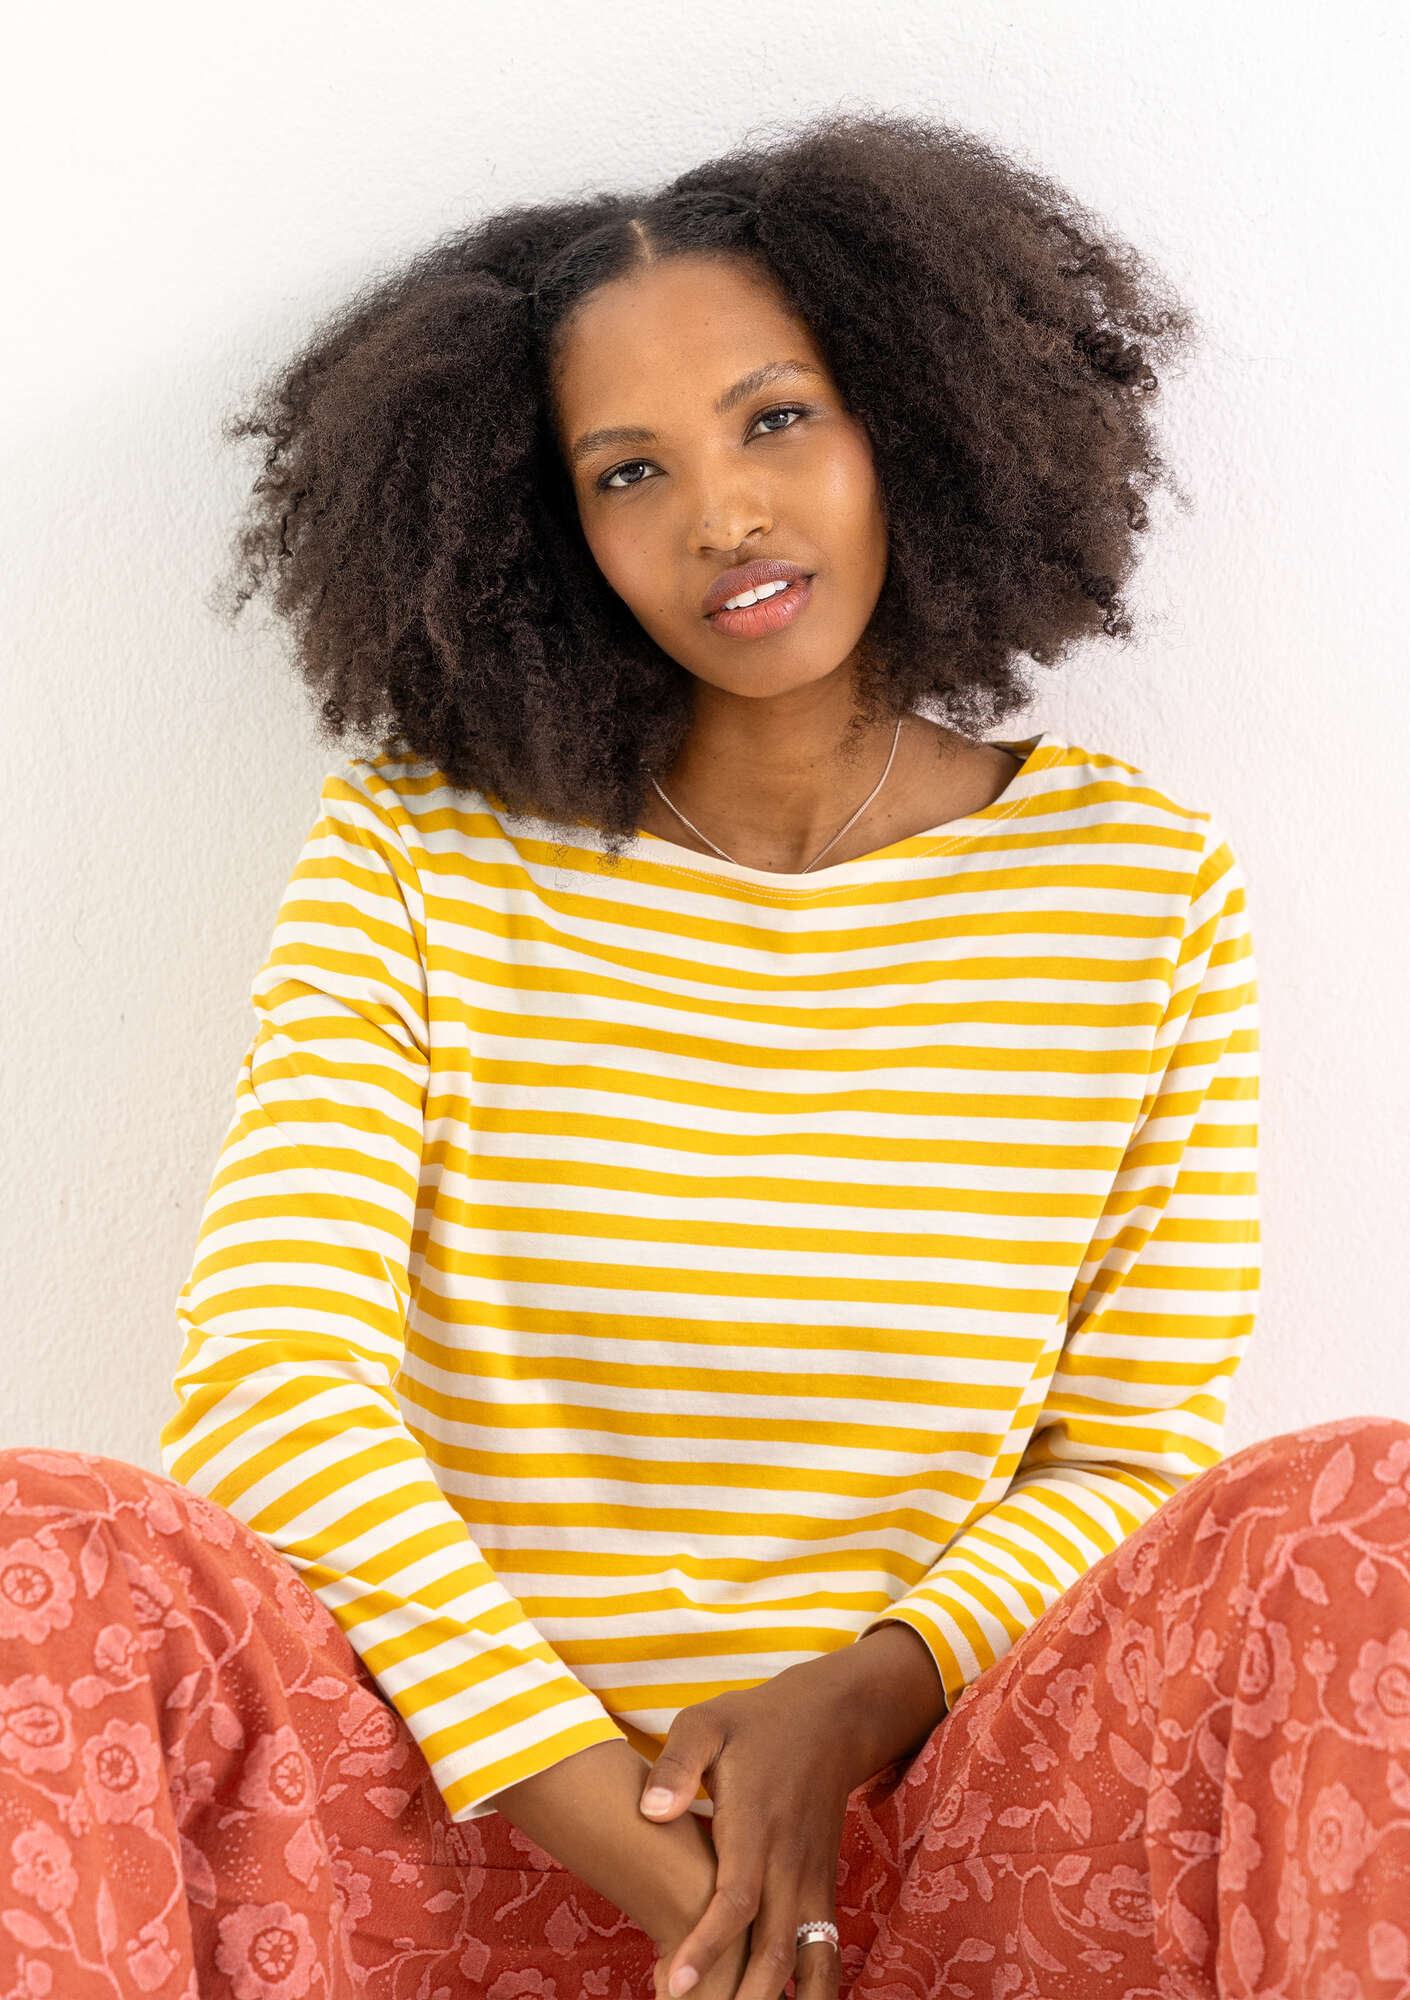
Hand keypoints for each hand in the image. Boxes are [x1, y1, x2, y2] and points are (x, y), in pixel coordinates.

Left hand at [637, 1669, 862, 1999]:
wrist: (829, 1720)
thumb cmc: (754, 1723)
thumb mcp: (707, 1723)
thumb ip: (678, 1765)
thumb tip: (651, 1810)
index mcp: (756, 1824)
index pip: (736, 1898)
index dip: (708, 1944)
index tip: (676, 1982)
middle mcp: (789, 1861)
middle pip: (775, 1948)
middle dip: (743, 1996)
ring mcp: (812, 1879)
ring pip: (808, 1961)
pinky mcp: (823, 1888)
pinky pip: (825, 1953)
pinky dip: (813, 1992)